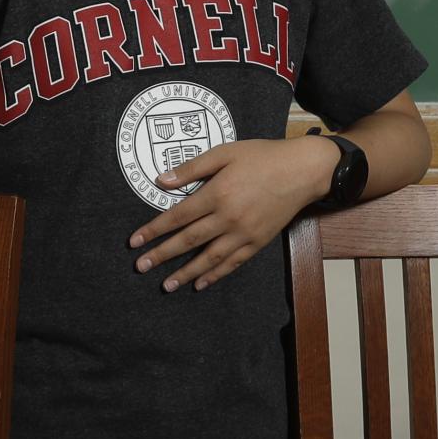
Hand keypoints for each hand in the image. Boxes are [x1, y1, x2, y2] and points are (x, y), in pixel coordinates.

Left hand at [126, 136, 337, 293]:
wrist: (302, 171)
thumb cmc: (262, 157)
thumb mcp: (225, 153)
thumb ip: (192, 168)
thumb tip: (161, 180)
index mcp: (217, 193)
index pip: (177, 216)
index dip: (154, 230)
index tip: (135, 241)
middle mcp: (228, 217)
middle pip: (188, 240)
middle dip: (162, 255)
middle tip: (141, 267)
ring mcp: (244, 233)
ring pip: (209, 258)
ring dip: (185, 272)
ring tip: (166, 285)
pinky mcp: (258, 242)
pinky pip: (232, 263)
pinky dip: (215, 275)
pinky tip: (200, 283)